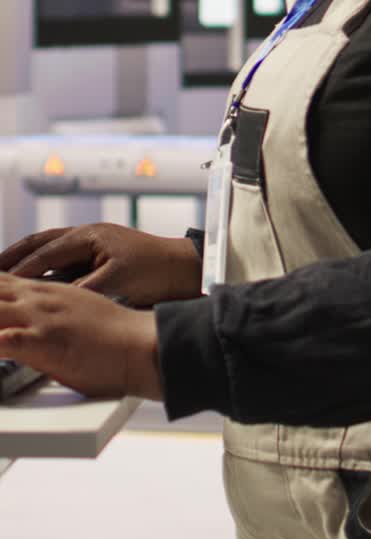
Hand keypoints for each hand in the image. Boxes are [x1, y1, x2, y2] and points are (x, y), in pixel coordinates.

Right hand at [0, 225, 201, 306]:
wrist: (184, 271)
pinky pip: (63, 266)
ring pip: (49, 253)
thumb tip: (50, 302)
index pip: (44, 253)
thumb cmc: (155, 271)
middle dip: (12, 258)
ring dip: (26, 264)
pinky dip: (45, 275)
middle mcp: (87, 237)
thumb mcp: (115, 282)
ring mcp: (92, 247)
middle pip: (40, 245)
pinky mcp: (98, 261)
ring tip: (3, 277)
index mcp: (89, 236)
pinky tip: (34, 290)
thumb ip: (81, 290)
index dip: (19, 269)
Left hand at [0, 273, 162, 399]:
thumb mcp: (76, 311)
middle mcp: (40, 298)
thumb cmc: (112, 335)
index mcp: (46, 290)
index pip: (0, 279)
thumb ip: (48, 311)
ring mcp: (43, 318)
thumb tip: (24, 322)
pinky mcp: (49, 342)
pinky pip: (9, 340)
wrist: (141, 344)